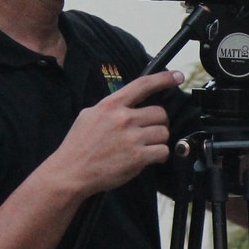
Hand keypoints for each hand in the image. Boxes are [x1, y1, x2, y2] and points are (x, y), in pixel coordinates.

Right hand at [47, 70, 180, 197]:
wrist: (70, 172)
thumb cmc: (78, 146)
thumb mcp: (89, 116)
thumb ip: (110, 108)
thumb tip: (127, 103)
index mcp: (111, 106)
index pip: (143, 85)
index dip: (163, 79)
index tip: (178, 76)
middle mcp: (123, 119)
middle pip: (160, 113)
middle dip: (157, 123)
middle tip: (147, 132)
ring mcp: (132, 138)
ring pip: (164, 133)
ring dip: (158, 141)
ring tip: (144, 147)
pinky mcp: (138, 157)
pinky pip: (163, 151)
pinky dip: (159, 156)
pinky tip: (147, 158)